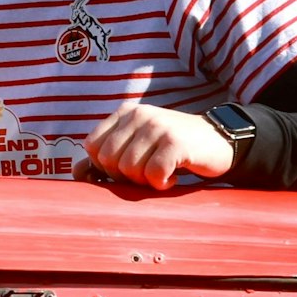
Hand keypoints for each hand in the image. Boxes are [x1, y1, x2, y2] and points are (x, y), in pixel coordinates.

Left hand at [74, 102, 233, 189]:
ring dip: (145, 181)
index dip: (104, 166)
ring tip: (162, 174)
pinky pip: (153, 174)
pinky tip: (173, 177)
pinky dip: (162, 184)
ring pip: (129, 169)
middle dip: (124, 176)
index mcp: (125, 113)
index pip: (91, 146)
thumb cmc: (172, 148)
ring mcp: (157, 126)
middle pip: (108, 160)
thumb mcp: (138, 146)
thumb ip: (107, 156)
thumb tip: (77, 173)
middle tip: (147, 174)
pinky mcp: (175, 142)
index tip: (127, 169)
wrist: (220, 141)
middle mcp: (139, 115)